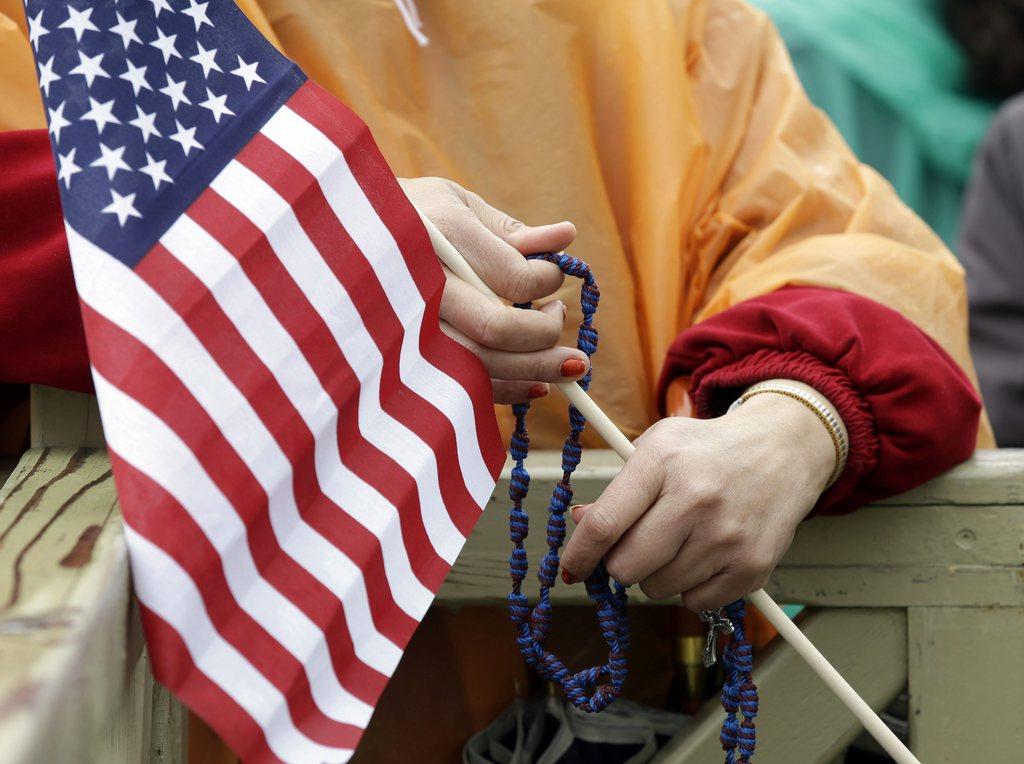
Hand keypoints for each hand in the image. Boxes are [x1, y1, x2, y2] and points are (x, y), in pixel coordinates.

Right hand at [400, 177, 588, 402]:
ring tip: (565, 363)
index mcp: (440, 235)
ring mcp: (408, 328)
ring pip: (480, 367)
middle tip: (560, 320)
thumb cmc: (406, 216)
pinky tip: (534, 384)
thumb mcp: (454, 203)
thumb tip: (566, 237)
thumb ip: (508, 229)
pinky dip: (506, 391)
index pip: (515, 277)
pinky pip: (462, 388)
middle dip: (546, 336)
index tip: (551, 277)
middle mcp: (423, 285)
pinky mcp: (404, 361)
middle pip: (498, 329)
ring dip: (535, 372)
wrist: (335, 241)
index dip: (546, 282)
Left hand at [561, 391, 837, 609]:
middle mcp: (696, 499)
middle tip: (638, 543)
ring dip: (657, 573)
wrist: (782, 450)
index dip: (579, 555)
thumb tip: (582, 526)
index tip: (570, 568)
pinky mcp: (751, 566)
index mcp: (663, 461)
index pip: (606, 525)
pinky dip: (691, 585)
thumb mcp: (657, 447)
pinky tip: (705, 552)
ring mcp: (727, 537)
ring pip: (656, 589)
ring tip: (680, 540)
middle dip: (620, 563)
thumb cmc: (708, 451)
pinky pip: (693, 602)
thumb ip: (617, 489)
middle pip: (626, 568)